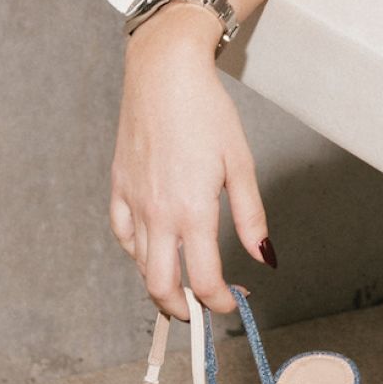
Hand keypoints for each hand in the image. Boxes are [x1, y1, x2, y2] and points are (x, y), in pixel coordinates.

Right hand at [109, 8, 271, 317]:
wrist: (164, 73)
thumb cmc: (207, 112)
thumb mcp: (241, 164)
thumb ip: (252, 217)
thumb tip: (265, 257)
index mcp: (192, 211)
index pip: (204, 280)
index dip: (221, 302)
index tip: (235, 302)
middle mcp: (156, 214)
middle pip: (161, 287)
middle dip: (184, 310)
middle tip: (205, 308)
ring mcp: (132, 202)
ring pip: (140, 264)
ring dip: (163, 280)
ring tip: (186, 277)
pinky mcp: (117, 187)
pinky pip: (122, 235)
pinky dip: (138, 251)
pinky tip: (155, 247)